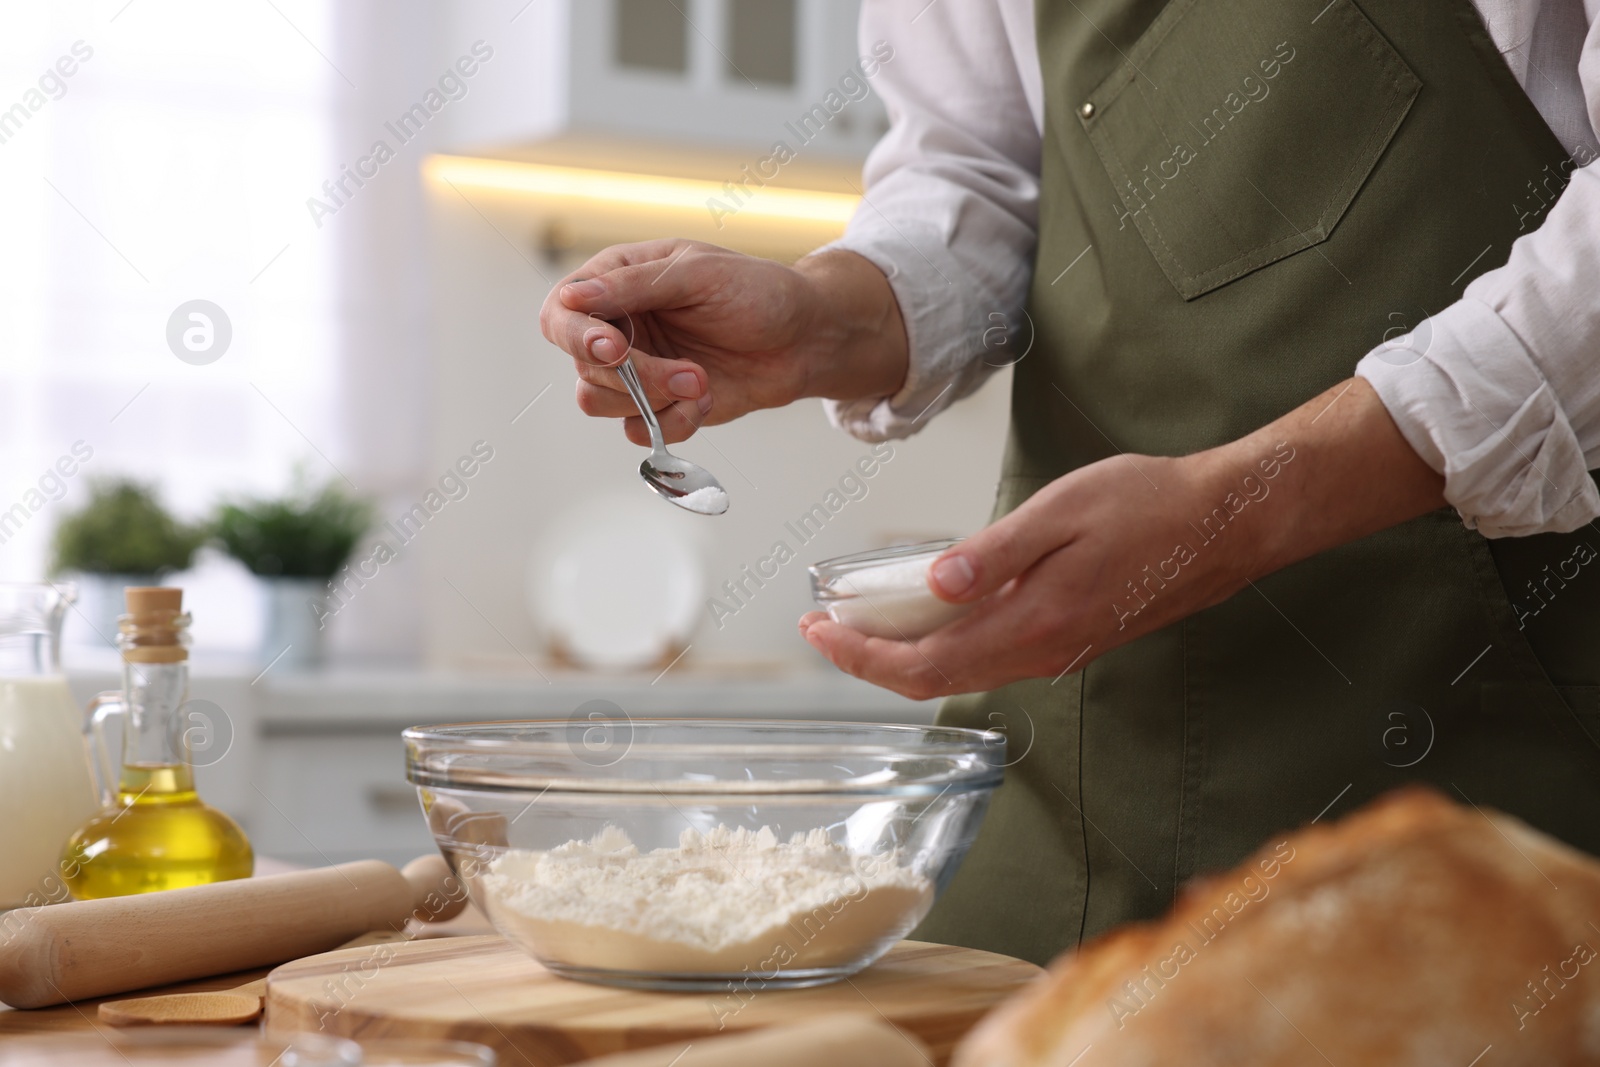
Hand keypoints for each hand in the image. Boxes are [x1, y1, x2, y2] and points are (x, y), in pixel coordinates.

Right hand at [539, 240, 906, 445]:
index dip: (577, 335)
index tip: (614, 349)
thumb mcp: (698, 274)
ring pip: (599, 402)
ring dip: (652, 400)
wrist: (806, 339)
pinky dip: (671, 422)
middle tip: (689, 373)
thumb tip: (573, 297)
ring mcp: (637, 369)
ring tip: (701, 383)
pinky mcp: (659, 404)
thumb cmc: (758, 292)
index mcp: (617, 281)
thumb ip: (634, 286)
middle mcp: (619, 326)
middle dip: (636, 376)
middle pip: (583, 366)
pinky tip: (706, 401)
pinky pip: (636, 430)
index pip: (561, 312)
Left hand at [800, 378, 1446, 698]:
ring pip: (962, 673)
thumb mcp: (1064, 512)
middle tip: (822, 629)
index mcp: (1032, 623)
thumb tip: (933, 584)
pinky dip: (945, 645)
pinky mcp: (1071, 639)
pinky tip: (930, 613)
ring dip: (904, 655)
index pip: (924, 663)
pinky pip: (991, 658)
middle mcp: (1041, 652)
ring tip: (861, 622)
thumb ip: (995, 554)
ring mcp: (1058, 651)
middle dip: (869, 660)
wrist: (1227, 524)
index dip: (861, 655)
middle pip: (934, 680)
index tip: (816, 631)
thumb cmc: (1150, 507)